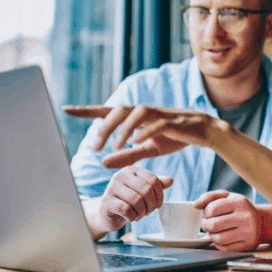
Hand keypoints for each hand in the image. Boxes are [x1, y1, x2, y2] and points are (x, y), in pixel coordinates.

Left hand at [63, 105, 228, 167]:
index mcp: (137, 117)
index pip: (108, 110)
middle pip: (120, 109)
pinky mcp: (174, 121)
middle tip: (96, 147)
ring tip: (116, 146)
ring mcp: (160, 114)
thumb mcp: (148, 150)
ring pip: (137, 112)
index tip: (66, 109)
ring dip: (124, 128)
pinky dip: (145, 131)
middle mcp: (146, 111)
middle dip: (105, 127)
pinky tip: (136, 142)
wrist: (205, 132)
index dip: (87, 110)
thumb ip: (127, 155)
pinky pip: (157, 123)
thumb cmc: (175, 138)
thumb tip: (102, 163)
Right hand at [93, 166, 172, 232]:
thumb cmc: (127, 201)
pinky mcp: (106, 202)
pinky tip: (131, 218)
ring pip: (136, 200)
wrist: (107, 214)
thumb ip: (156, 185)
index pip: (153, 180)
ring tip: (139, 215)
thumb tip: (171, 180)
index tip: (158, 205)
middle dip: (151, 204)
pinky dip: (132, 217)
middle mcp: (120, 176)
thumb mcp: (143, 191)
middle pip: (146, 189)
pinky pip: (126, 210)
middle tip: (149, 212)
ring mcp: (111, 188)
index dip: (159, 195)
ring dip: (142, 212)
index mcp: (132, 170)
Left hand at [194, 190, 261, 251]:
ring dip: (211, 236)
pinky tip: (222, 238)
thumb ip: (209, 197)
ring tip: (214, 231)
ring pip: (218, 238)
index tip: (209, 213)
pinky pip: (225, 248)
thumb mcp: (227, 197)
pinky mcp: (248, 245)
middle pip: (214, 225)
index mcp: (240, 201)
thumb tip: (196, 205)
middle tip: (207, 224)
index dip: (206, 212)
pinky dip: (219, 244)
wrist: (262, 222)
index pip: (212, 208)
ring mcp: (248, 232)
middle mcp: (246, 216)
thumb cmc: (240, 208)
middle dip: (206, 225)